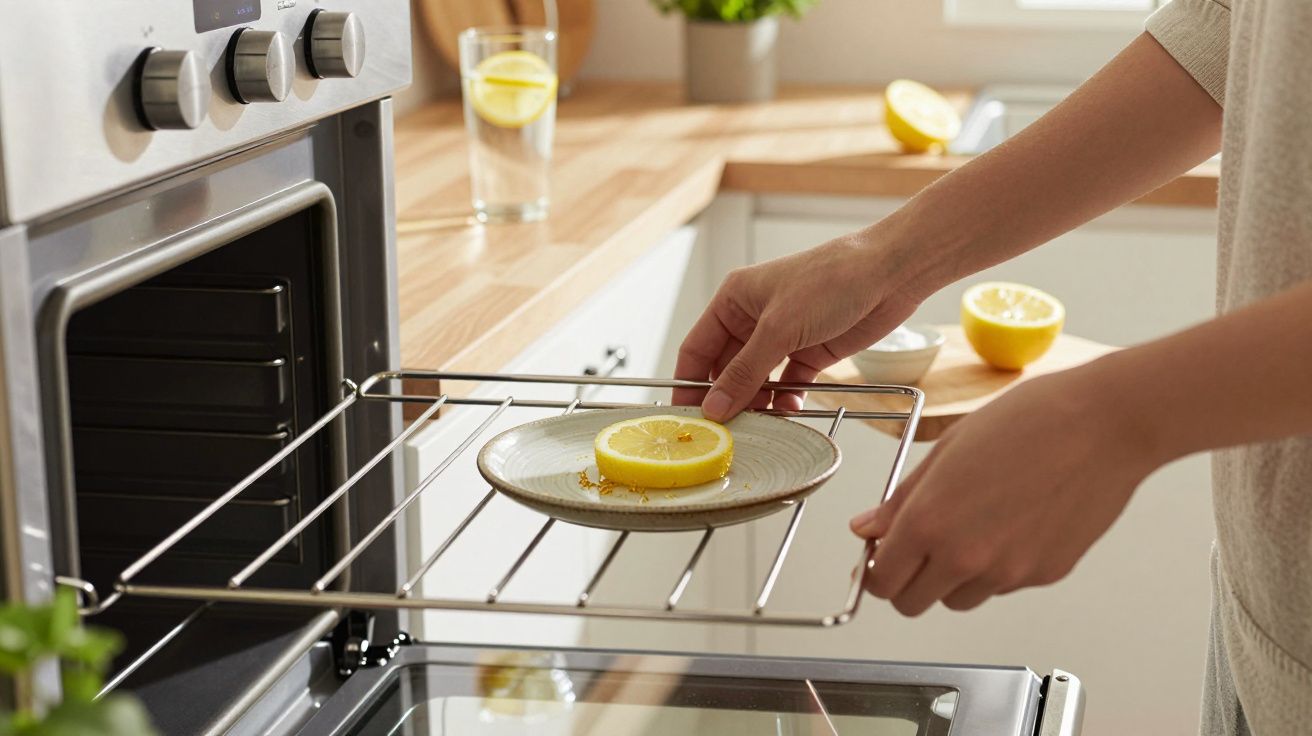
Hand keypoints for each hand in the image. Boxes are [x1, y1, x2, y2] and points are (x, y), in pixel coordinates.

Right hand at [674, 232, 925, 420]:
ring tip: (759, 425)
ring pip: (756, 381)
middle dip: (727, 399)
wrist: (889, 275)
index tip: (685, 417)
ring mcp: (782, 337)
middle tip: (724, 431)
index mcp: (734, 300)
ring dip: (757, 403)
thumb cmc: (832, 280)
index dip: (688, 383)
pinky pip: (787, 384)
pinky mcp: (810, 351)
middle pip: (726, 369)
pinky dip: (786, 400)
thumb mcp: (779, 328)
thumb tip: (715, 406)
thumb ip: (745, 372)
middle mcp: (754, 319)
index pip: (697, 348)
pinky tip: (791, 410)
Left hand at [850, 364, 1161, 615]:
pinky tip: (1013, 522)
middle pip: (914, 604)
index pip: (882, 581)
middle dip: (908, 581)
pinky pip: (1003, 586)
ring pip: (959, 599)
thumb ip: (902, 499)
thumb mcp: (948, 449)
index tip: (881, 557)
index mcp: (931, 521)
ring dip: (953, 578)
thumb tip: (866, 528)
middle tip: (918, 549)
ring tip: (974, 525)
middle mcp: (967, 557)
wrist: (1103, 425)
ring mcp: (1009, 572)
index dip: (876, 571)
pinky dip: (997, 568)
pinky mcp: (1045, 575)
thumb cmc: (1028, 421)